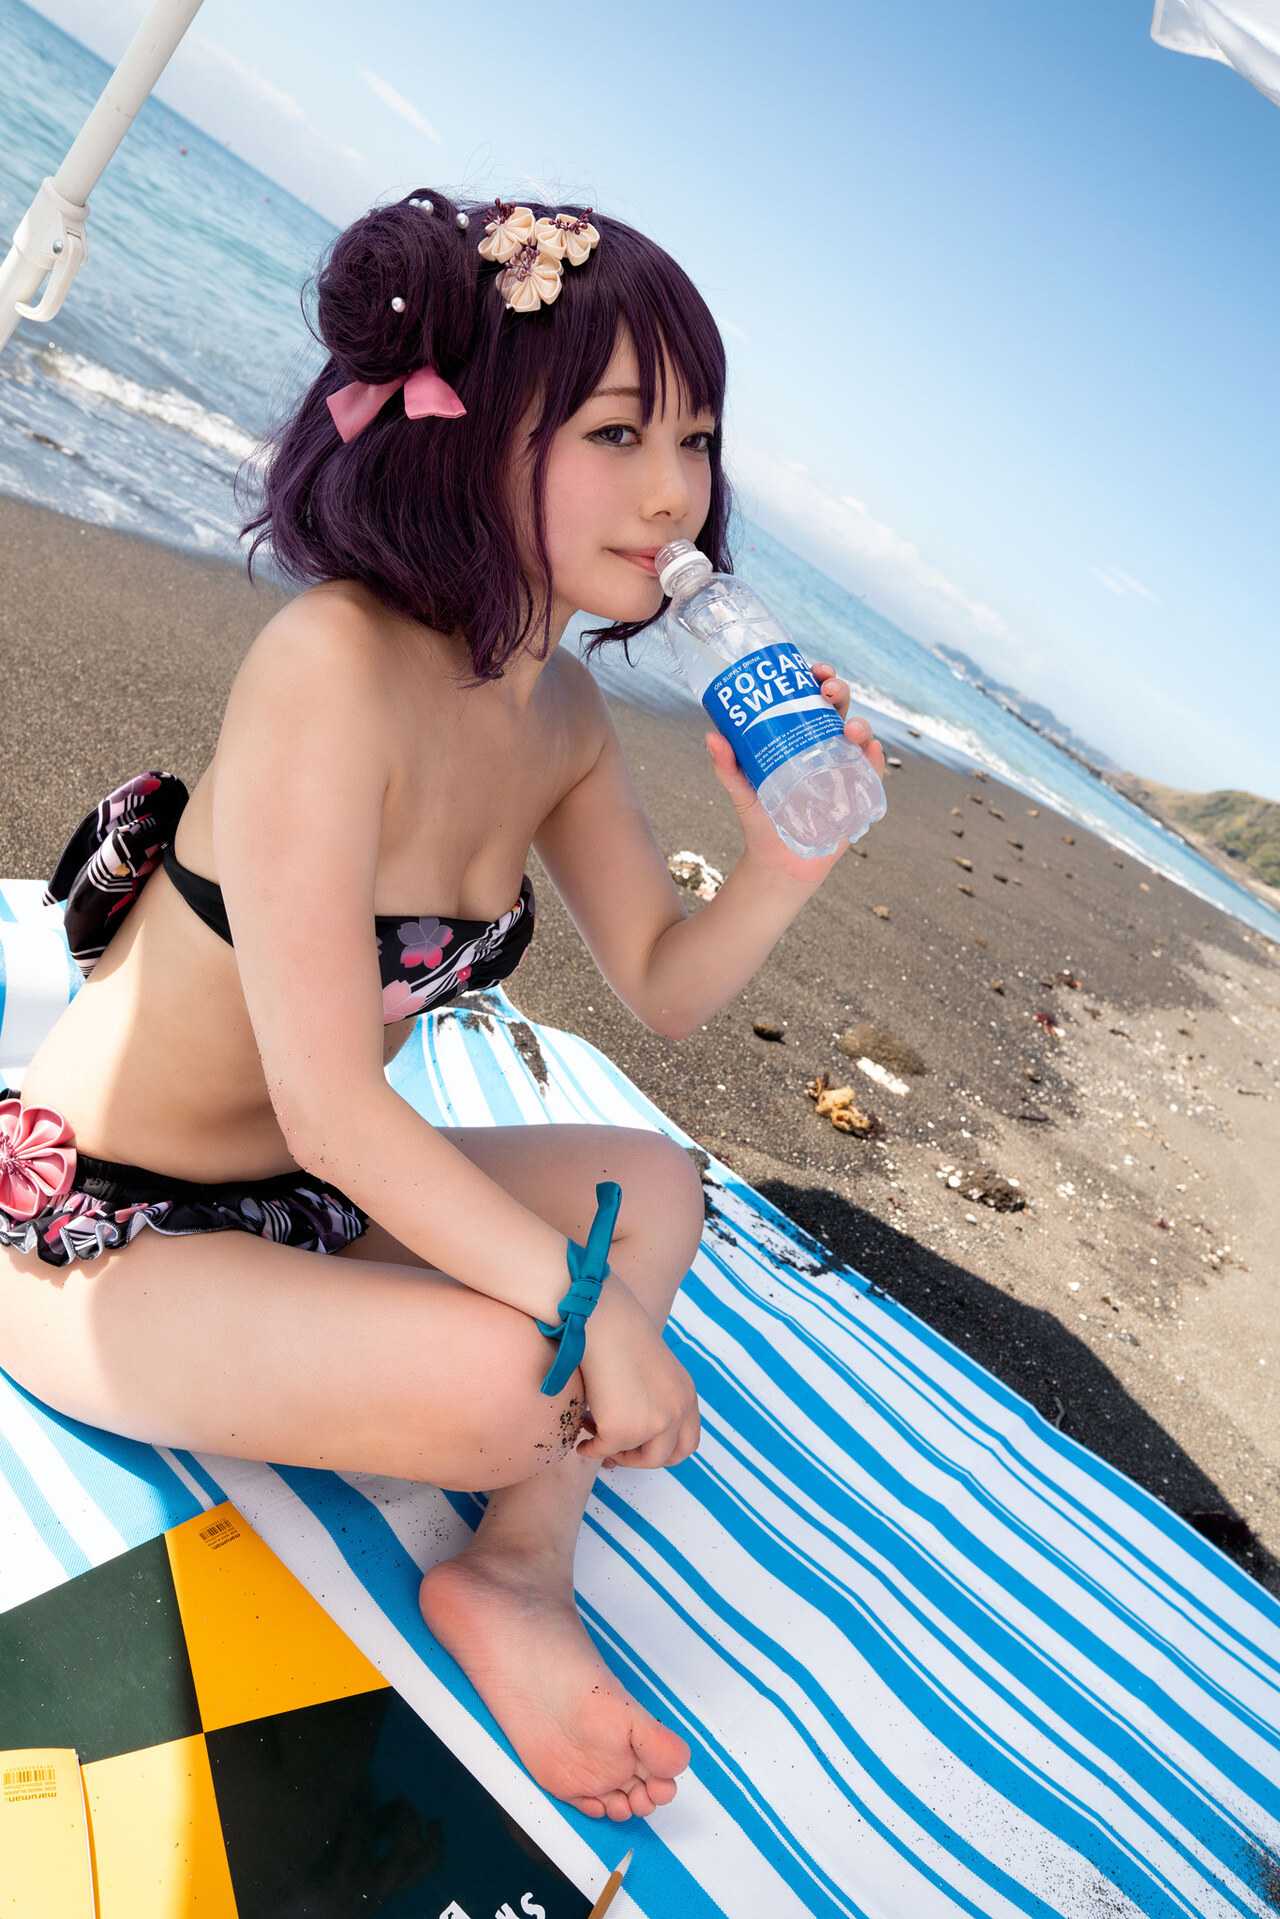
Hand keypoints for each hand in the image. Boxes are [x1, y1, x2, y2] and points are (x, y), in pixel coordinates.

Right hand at [574, 1274, 700, 1470]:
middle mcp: (677, 1412)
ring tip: (595, 1433)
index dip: (664, 1449)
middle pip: (669, 1456)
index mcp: (686, 1395)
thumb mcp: (652, 1370)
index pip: (688, 1441)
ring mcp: (653, 1424)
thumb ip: (653, 1399)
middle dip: (642, 1459)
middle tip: (618, 1451)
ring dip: (618, 1454)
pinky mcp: (623, 1431)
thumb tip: (633, 1430)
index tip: (639, 1445)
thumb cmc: (618, 1334)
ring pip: (640, 1460)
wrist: (601, 1321)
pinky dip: (591, 1448)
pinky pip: (604, 1450)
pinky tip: (581, 1436)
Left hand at [703, 659, 886, 885]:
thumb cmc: (761, 819)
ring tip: (849, 728)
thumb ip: (727, 766)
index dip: (816, 679)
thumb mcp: (740, 790)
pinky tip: (869, 750)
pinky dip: (874, 758)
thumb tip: (711, 736)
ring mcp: (844, 768)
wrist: (779, 862)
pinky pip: (872, 771)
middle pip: (838, 709)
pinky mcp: (857, 794)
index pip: (811, 698)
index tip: (812, 669)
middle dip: (839, 692)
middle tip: (828, 689)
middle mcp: (825, 746)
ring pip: (859, 736)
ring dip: (860, 723)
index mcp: (799, 736)